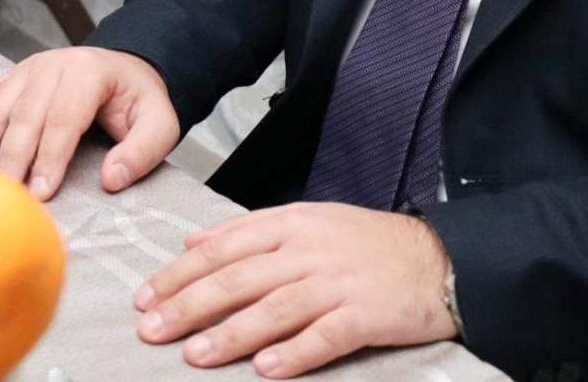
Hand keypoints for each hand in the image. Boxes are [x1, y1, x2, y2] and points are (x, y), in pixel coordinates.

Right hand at [0, 46, 181, 200]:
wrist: (123, 69)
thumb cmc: (137, 100)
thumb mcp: (160, 124)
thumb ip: (142, 152)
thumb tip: (111, 179)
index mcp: (87, 72)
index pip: (64, 118)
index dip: (50, 157)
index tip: (41, 192)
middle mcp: (51, 65)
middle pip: (25, 114)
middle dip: (15, 157)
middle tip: (7, 193)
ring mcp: (26, 69)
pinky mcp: (11, 77)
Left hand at [134, 203, 454, 375]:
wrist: (441, 258)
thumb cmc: (369, 243)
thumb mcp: (308, 220)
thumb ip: (250, 230)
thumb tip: (194, 242)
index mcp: (290, 224)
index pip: (222, 248)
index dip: (180, 273)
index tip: (146, 296)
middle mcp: (308, 251)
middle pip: (237, 278)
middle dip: (187, 305)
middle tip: (152, 328)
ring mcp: (338, 283)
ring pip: (273, 309)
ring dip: (229, 334)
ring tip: (193, 355)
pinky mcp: (367, 315)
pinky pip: (325, 336)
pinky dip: (294, 354)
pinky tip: (265, 371)